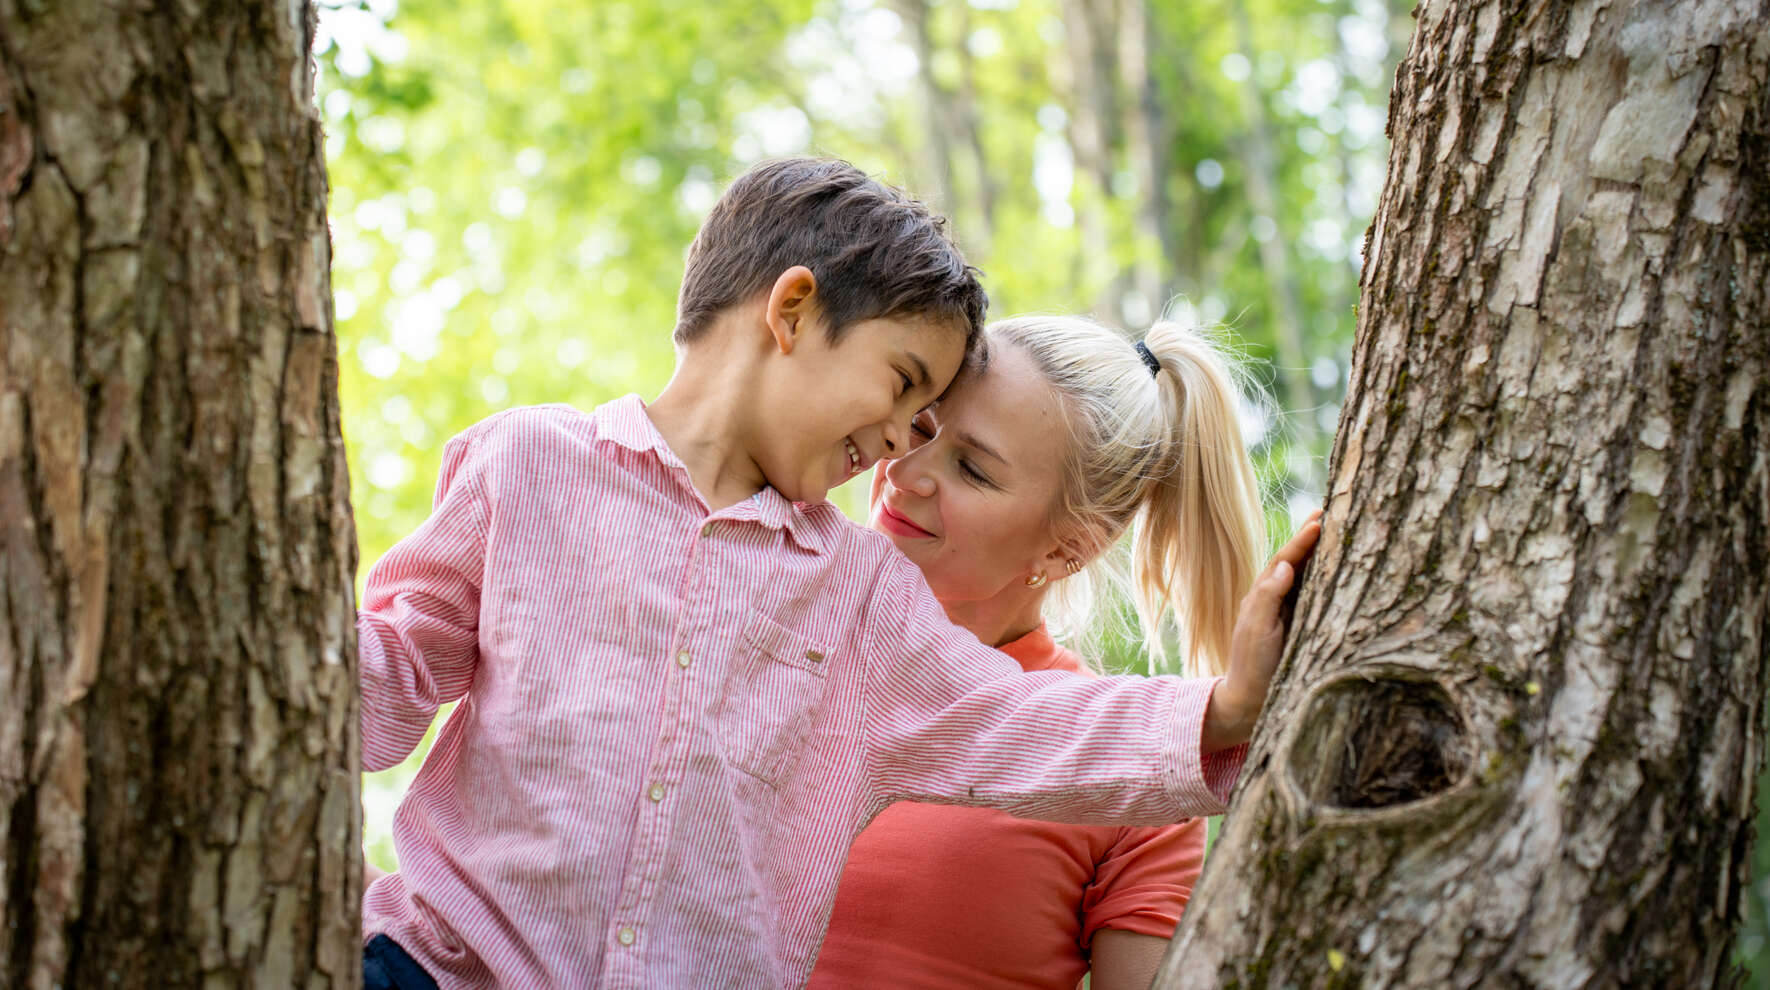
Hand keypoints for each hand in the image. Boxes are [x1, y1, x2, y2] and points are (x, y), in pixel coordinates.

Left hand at [1202, 510, 1322, 750]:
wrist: (1251, 700)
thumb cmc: (1252, 665)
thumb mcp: (1256, 630)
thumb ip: (1268, 598)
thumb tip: (1284, 565)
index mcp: (1263, 595)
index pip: (1285, 559)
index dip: (1302, 540)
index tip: (1320, 519)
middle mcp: (1276, 599)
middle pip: (1296, 561)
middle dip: (1313, 537)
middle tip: (1332, 511)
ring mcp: (1290, 612)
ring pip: (1307, 576)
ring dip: (1320, 553)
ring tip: (1337, 529)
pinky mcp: (1302, 627)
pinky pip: (1315, 596)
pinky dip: (1325, 579)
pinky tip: (1340, 568)